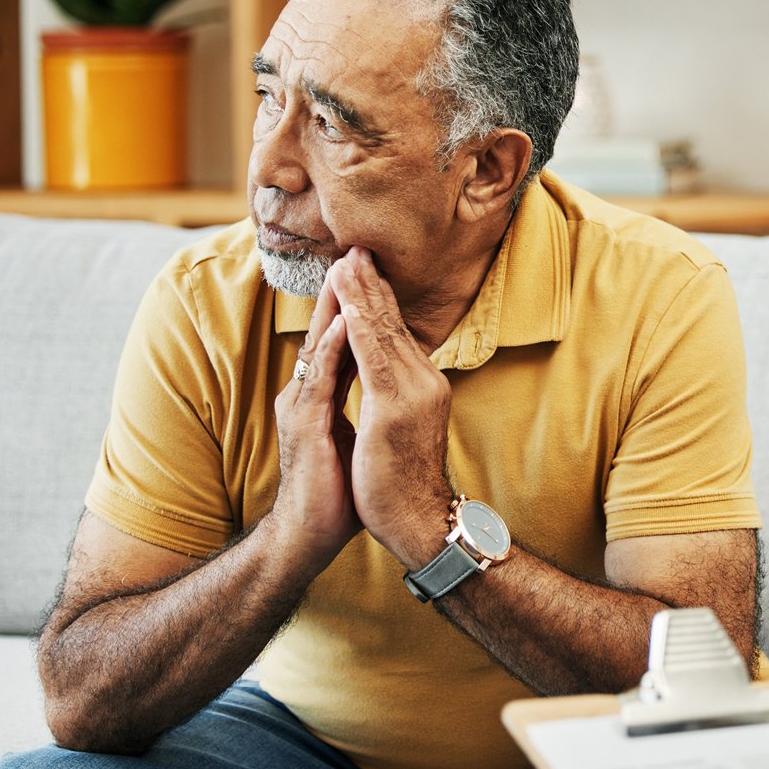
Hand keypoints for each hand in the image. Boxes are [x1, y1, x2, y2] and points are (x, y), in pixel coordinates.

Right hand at [271, 271, 360, 566]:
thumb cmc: (337, 491)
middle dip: (345, 290)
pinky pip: (319, 379)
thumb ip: (368, 410)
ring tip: (347, 267)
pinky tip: (342, 323)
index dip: (357, 305)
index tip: (372, 270)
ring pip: (320, 345)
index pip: (343, 339)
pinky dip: (331, 349)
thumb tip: (389, 397)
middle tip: (357, 249)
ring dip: (335, 305)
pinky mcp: (305, 426)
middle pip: (329, 330)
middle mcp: (308, 393)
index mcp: (322, 394)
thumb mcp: (358, 438)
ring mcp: (303, 406)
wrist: (312, 534)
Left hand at [329, 247, 455, 569]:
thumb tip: (384, 381)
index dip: (377, 301)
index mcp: (420, 386)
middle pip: (391, 324)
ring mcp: (411, 393)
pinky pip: (372, 357)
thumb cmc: (403, 483)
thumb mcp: (399, 431)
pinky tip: (347, 304)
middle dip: (370, 285)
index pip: (395, 334)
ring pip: (382, 332)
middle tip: (355, 247)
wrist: (419, 521)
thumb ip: (394, 399)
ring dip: (362, 295)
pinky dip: (359, 325)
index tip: (363, 269)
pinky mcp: (394, 407)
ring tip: (347, 262)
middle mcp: (421, 381)